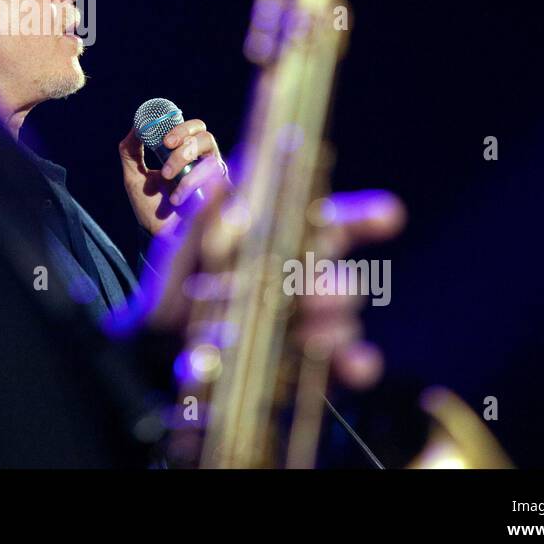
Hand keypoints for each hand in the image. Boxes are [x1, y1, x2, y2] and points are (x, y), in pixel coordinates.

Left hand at [118, 119, 228, 235]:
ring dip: (186, 163)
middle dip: (185, 142)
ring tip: (168, 179)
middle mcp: (203, 163)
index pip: (194, 128)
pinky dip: (192, 185)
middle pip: (206, 136)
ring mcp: (215, 179)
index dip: (183, 127)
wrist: (160, 237)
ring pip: (210, 157)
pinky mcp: (224, 196)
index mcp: (186, 154)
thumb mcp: (134, 177)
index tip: (165, 139)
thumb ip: (130, 151)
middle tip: (167, 150)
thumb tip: (135, 127)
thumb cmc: (151, 208)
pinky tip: (176, 199)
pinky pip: (216, 180)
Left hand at [133, 185, 404, 391]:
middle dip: (335, 284)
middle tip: (318, 290)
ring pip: (339, 318)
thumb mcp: (180, 251)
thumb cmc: (172, 289)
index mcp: (274, 244)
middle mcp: (296, 281)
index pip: (327, 225)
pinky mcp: (304, 364)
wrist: (154, 350)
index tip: (390, 216)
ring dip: (334, 323)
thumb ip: (203, 221)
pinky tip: (355, 364)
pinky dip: (353, 363)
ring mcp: (303, 323)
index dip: (360, 218)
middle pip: (335, 276)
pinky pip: (340, 365)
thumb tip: (219, 178)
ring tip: (310, 329)